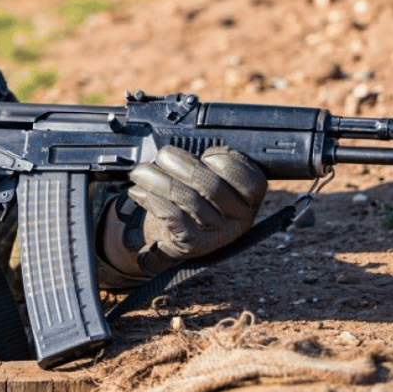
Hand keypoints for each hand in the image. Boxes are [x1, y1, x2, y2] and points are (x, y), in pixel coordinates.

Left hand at [100, 146, 267, 280]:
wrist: (171, 233)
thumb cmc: (191, 195)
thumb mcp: (205, 176)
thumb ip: (204, 162)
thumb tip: (181, 146)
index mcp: (249, 197)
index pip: (252, 180)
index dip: (229, 163)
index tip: (206, 154)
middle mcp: (240, 219)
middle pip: (214, 187)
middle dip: (182, 165)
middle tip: (162, 156)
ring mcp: (218, 235)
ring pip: (189, 200)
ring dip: (159, 180)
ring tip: (141, 172)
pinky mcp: (194, 245)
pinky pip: (174, 217)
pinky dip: (153, 200)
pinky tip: (140, 191)